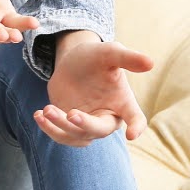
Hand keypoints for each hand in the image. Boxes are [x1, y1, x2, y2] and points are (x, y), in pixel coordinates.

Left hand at [36, 34, 153, 146]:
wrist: (73, 61)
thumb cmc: (97, 56)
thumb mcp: (111, 53)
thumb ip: (128, 58)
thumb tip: (150, 63)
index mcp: (123, 103)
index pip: (135, 118)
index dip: (136, 127)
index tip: (132, 135)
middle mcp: (107, 117)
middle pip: (100, 130)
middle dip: (85, 124)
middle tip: (71, 113)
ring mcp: (88, 124)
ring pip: (77, 136)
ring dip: (61, 127)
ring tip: (47, 109)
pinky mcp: (69, 125)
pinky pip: (61, 135)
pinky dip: (49, 129)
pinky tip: (39, 114)